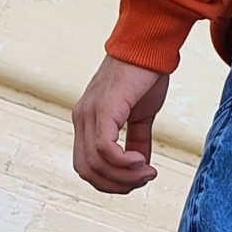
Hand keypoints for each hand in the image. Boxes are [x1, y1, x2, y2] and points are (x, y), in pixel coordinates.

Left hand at [72, 56, 169, 193]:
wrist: (149, 47)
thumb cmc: (145, 76)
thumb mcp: (141, 115)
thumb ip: (137, 141)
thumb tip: (140, 167)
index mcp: (86, 120)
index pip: (85, 165)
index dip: (110, 181)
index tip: (138, 179)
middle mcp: (81, 118)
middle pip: (86, 170)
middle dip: (116, 184)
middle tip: (143, 180)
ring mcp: (89, 113)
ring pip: (96, 163)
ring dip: (124, 176)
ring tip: (147, 172)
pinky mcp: (103, 109)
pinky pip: (105, 149)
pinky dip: (124, 163)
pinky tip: (142, 162)